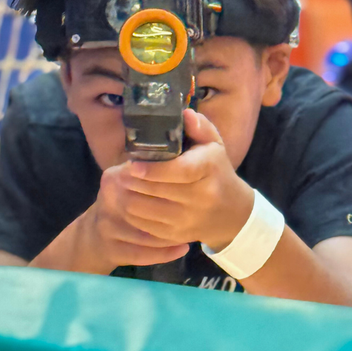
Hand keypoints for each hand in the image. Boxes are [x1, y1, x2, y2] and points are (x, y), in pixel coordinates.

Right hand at [80, 170, 190, 271]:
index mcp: (114, 178)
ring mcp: (107, 226)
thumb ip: (151, 164)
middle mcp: (107, 200)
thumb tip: (182, 144)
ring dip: (172, 234)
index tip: (192, 184)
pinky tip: (182, 248)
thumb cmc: (121, 200)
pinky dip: (163, 253)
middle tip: (198, 210)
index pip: (143, 177)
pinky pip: (141, 253)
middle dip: (173, 209)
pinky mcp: (110, 249)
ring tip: (195, 230)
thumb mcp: (130, 178)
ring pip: (146, 233)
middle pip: (144, 206)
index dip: (168, 182)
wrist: (92, 235)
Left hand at [118, 109, 254, 251]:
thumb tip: (185, 114)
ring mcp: (188, 220)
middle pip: (157, 191)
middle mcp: (201, 198)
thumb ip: (200, 127)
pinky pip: (145, 226)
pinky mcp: (177, 235)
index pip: (179, 171)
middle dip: (133, 181)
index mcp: (208, 170)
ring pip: (146, 210)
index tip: (133, 164)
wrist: (231, 212)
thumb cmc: (216, 171)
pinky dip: (132, 213)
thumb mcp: (214, 145)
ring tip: (123, 185)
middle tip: (120, 172)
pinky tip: (130, 200)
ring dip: (128, 197)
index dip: (153, 169)